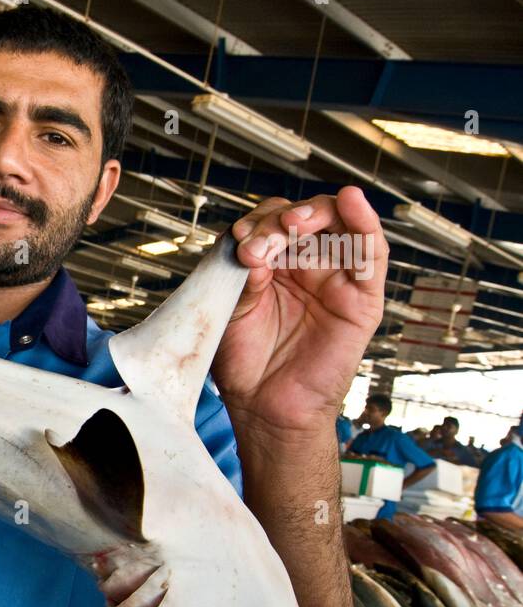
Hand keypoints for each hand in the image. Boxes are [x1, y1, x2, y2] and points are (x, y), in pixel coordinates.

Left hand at [213, 186, 387, 437]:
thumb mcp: (233, 308)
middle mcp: (305, 266)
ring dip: (315, 214)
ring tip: (291, 226)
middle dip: (280, 220)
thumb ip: (244, 274)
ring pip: (339, 225)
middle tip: (258, 241)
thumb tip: (255, 246)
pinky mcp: (362, 297)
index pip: (272, 221)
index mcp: (273, 264)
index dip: (257, 223)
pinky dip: (366, 222)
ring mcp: (336, 279)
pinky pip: (372, 254)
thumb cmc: (245, 361)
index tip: (239, 241)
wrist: (263, 405)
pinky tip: (352, 201)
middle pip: (306, 217)